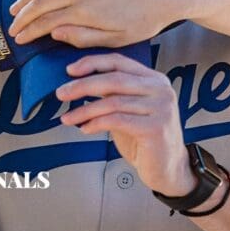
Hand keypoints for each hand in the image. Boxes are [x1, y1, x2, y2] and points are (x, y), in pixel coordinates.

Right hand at [7, 0, 184, 46]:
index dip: (28, 32)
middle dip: (22, 16)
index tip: (19, 40)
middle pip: (40, 2)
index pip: (44, 22)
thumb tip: (53, 33)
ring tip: (15, 8)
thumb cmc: (144, 20)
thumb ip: (82, 37)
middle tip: (12, 28)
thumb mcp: (116, 38)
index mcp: (84, 10)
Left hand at [57, 53, 195, 195]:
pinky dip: (96, 124)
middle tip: (61, 93)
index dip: (93, 63)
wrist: (168, 168)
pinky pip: (117, 120)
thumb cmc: (144, 139)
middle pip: (114, 79)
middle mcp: (161, 89)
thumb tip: (79, 84)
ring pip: (113, 102)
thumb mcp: (129, 111)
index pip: (120, 62)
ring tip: (67, 118)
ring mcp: (161, 108)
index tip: (70, 70)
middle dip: (83, 85)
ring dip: (85, 110)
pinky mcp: (155, 127)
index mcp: (155, 79)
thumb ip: (113, 95)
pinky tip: (85, 129)